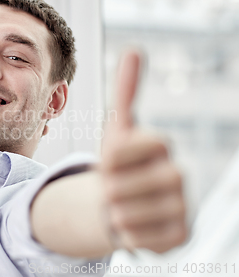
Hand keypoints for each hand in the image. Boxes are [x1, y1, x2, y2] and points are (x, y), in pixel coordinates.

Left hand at [100, 51, 186, 252]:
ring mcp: (183, 206)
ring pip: (133, 214)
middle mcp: (178, 174)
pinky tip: (131, 225)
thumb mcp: (116, 130)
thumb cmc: (117, 165)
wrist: (120, 202)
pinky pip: (143, 239)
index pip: (129, 149)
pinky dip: (128, 234)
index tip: (107, 162)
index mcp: (161, 145)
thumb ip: (126, 92)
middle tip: (111, 189)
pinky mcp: (181, 235)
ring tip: (119, 207)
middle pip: (130, 185)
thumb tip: (135, 50)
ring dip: (116, 212)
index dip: (111, 157)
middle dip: (110, 188)